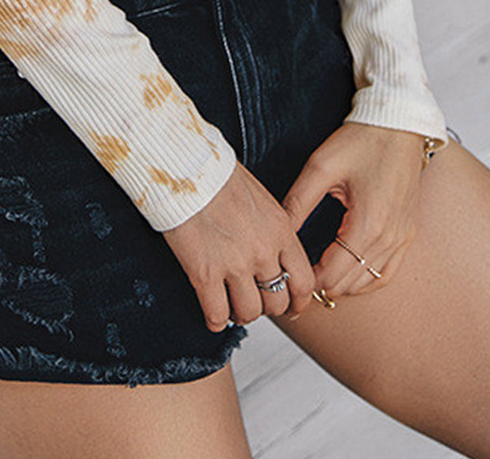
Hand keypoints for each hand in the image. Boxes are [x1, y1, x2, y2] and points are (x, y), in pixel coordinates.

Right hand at [160, 161, 316, 330]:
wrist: (186, 168)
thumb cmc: (219, 177)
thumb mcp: (262, 200)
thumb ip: (273, 231)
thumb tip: (274, 256)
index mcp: (280, 230)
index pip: (303, 280)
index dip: (297, 300)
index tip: (289, 305)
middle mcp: (263, 251)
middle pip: (277, 302)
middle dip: (265, 306)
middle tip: (253, 300)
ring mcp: (234, 264)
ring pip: (249, 313)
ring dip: (240, 314)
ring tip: (231, 304)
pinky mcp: (205, 274)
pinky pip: (216, 315)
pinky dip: (215, 320)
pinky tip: (212, 313)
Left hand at [279, 121, 424, 299]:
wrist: (399, 124)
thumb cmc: (361, 140)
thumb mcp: (321, 166)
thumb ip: (298, 202)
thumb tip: (278, 232)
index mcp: (367, 224)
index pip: (332, 275)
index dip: (307, 280)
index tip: (289, 271)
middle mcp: (389, 238)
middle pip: (348, 284)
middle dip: (321, 285)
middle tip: (298, 274)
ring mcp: (402, 237)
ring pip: (368, 282)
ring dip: (343, 284)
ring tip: (318, 272)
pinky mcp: (408, 232)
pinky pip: (387, 273)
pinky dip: (366, 278)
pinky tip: (348, 272)